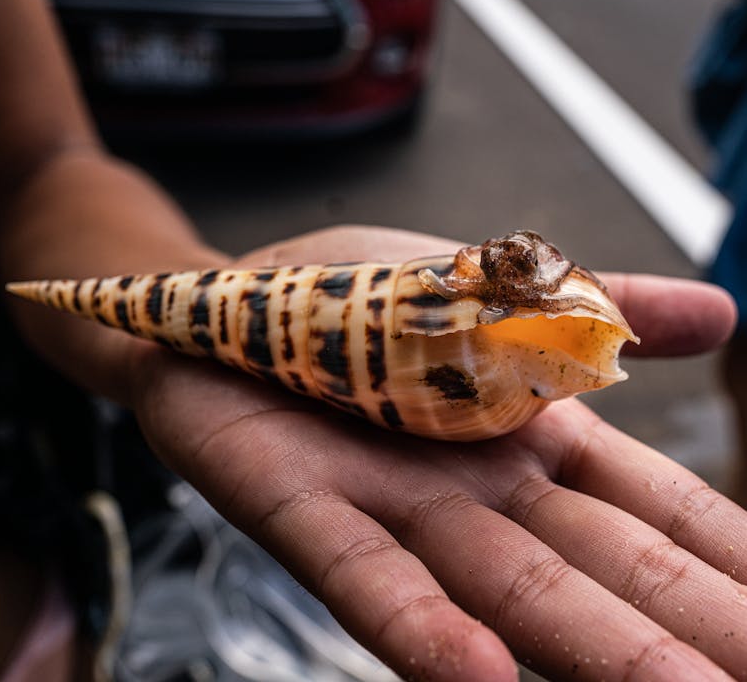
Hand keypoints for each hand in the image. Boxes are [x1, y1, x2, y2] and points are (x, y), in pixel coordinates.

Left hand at [124, 226, 741, 680]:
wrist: (229, 301)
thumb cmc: (365, 301)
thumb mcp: (494, 285)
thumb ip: (598, 306)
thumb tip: (725, 310)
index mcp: (532, 439)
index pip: (656, 509)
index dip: (729, 558)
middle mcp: (479, 490)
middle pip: (602, 569)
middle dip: (689, 629)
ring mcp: (395, 507)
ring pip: (505, 589)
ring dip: (593, 650)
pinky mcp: (303, 507)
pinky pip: (366, 574)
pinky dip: (419, 624)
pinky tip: (479, 676)